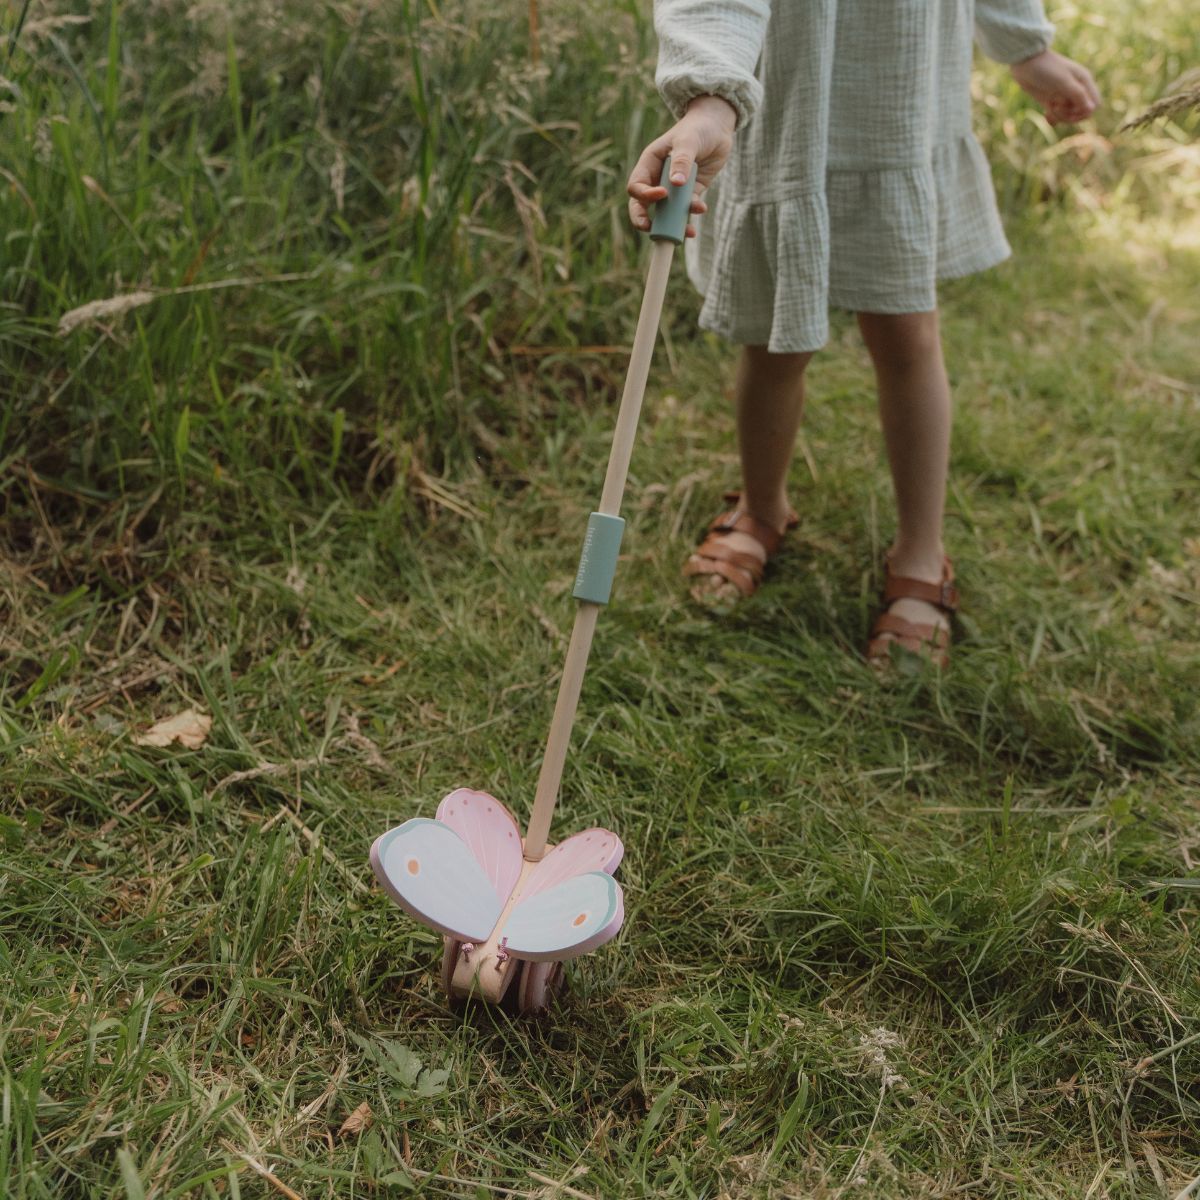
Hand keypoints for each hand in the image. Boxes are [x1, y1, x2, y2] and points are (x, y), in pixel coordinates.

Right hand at [626, 95, 737, 236]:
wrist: (718, 126)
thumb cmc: (698, 128)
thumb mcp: (688, 141)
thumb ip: (681, 161)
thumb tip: (675, 184)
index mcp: (649, 164)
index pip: (637, 186)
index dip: (645, 195)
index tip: (663, 194)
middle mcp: (657, 178)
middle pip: (642, 205)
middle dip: (644, 219)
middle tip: (650, 229)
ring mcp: (673, 188)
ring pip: (665, 213)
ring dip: (673, 223)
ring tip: (686, 231)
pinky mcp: (689, 193)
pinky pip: (686, 209)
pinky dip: (691, 213)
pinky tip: (701, 210)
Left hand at [1009, 49, 1099, 125]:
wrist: (1025, 62)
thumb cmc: (1046, 68)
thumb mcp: (1063, 81)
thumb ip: (1078, 94)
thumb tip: (1091, 109)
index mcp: (1084, 81)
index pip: (1094, 104)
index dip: (1084, 112)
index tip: (1070, 108)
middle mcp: (1076, 89)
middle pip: (1081, 112)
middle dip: (1070, 115)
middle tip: (1056, 107)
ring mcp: (1064, 95)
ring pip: (1069, 116)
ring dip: (1060, 117)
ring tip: (1049, 108)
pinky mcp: (1052, 101)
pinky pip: (1058, 117)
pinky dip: (1053, 119)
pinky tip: (1046, 114)